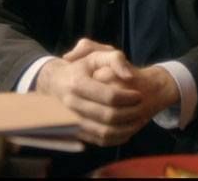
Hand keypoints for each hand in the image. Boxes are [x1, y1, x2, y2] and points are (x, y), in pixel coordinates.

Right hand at [65, 39, 181, 139]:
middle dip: (130, 113)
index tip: (139, 95)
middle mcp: (72, 105)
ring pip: (104, 132)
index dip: (128, 97)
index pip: (109, 96)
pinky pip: (100, 141)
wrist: (56, 82)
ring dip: (126, 128)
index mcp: (78, 84)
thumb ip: (116, 59)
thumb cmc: (82, 67)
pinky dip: (117, 137)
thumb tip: (130, 76)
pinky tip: (128, 128)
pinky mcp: (77, 132)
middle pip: (108, 116)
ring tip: (138, 119)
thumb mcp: (96, 55)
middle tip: (141, 107)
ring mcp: (72, 121)